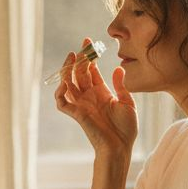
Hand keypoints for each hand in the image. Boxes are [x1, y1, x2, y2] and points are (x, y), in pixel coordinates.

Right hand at [54, 37, 136, 156]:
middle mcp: (89, 96)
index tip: (88, 41)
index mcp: (101, 92)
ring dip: (67, 71)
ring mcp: (81, 105)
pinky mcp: (77, 114)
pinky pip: (62, 103)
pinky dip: (60, 93)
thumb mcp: (128, 103)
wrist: (121, 147)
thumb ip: (121, 85)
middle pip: (78, 73)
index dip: (88, 56)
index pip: (91, 70)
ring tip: (71, 58)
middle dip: (78, 59)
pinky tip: (64, 83)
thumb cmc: (126, 128)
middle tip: (80, 47)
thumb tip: (118, 67)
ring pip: (68, 84)